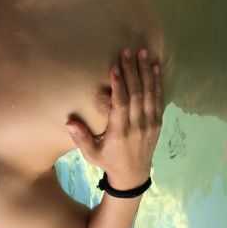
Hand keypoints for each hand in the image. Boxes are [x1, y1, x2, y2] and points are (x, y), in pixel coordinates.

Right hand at [65, 48, 163, 190]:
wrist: (133, 175)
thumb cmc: (108, 161)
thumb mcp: (91, 154)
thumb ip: (81, 138)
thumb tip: (68, 122)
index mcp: (120, 132)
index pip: (120, 104)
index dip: (119, 84)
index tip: (115, 67)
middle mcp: (137, 126)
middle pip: (136, 94)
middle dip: (132, 71)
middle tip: (127, 52)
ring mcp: (149, 123)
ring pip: (149, 93)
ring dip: (146, 72)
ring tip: (142, 53)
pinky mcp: (157, 122)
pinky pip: (158, 99)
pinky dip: (157, 82)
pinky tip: (155, 68)